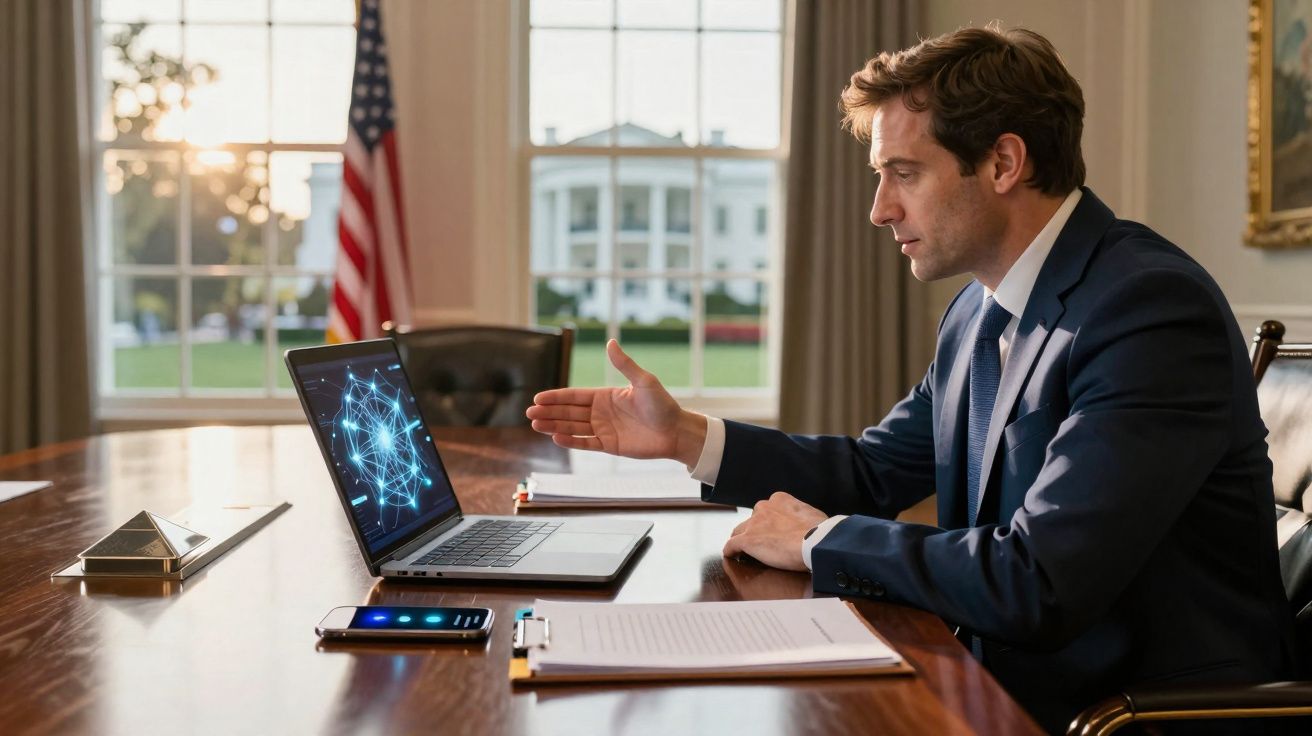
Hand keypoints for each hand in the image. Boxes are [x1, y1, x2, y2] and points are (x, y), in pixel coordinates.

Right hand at [525, 340, 706, 464]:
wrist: (676, 431)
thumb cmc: (662, 404)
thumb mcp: (643, 381)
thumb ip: (624, 364)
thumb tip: (610, 342)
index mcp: (605, 396)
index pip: (574, 396)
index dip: (556, 397)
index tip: (538, 398)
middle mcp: (600, 412)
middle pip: (569, 412)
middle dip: (548, 412)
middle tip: (529, 413)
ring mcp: (603, 429)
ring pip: (573, 427)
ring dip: (554, 426)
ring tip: (535, 425)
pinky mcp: (609, 446)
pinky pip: (585, 443)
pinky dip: (571, 441)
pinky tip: (555, 438)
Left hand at [722, 492, 827, 571]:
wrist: (816, 542)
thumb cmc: (820, 531)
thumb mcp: (812, 515)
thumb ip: (801, 517)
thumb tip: (807, 525)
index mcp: (780, 500)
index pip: (768, 510)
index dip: (769, 523)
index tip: (774, 532)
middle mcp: (763, 508)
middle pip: (752, 520)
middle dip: (756, 530)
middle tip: (764, 543)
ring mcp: (754, 524)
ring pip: (739, 531)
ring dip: (743, 540)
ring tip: (745, 551)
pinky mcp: (747, 540)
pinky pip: (732, 546)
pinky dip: (731, 551)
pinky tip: (732, 556)